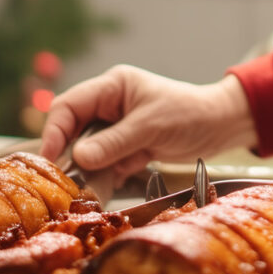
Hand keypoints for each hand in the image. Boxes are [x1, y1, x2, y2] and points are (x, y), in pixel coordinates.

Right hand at [38, 65, 257, 184]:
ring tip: (82, 187)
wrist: (222, 126)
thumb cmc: (189, 113)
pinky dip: (103, 175)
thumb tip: (79, 158)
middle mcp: (110, 105)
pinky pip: (105, 162)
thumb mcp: (150, 126)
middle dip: (67, 152)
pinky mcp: (128, 147)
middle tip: (62, 178)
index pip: (69, 105)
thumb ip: (114, 142)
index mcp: (112, 87)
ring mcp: (118, 127)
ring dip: (85, 167)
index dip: (55, 130)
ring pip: (87, 148)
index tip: (50, 157)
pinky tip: (104, 187)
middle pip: (73, 128)